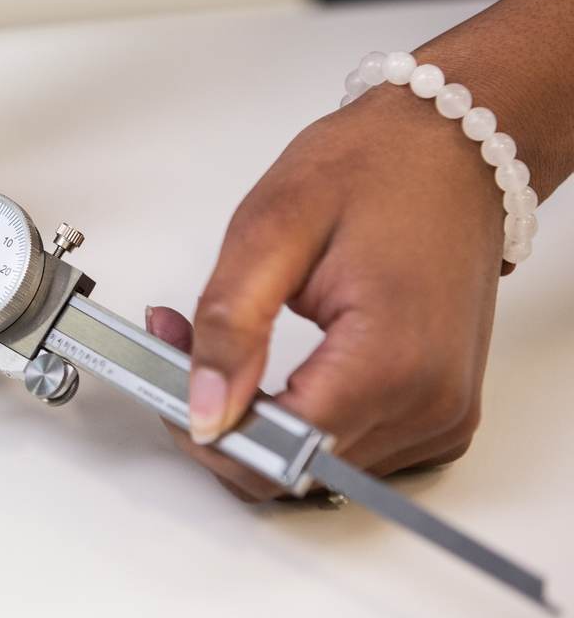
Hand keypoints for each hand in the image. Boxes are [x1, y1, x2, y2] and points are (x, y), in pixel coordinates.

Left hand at [147, 87, 502, 499]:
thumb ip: (229, 327)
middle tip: (179, 343)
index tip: (166, 373)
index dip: (207, 425)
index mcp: (391, 362)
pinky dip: (299, 415)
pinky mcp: (439, 412)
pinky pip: (348, 446)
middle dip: (220, 417)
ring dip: (256, 417)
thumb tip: (203, 410)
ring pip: (315, 463)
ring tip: (226, 338)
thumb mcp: (270, 229)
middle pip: (292, 467)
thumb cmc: (377, 169)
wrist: (451, 149)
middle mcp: (429, 405)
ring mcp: (441, 415)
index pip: (278, 453)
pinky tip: (273, 364)